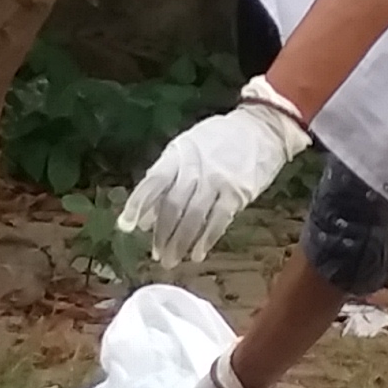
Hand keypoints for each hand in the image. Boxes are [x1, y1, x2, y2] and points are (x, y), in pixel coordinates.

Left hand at [115, 88, 308, 266]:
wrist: (261, 128)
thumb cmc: (219, 140)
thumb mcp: (187, 148)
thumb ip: (167, 178)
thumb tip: (147, 215)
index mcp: (178, 154)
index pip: (153, 182)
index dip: (138, 205)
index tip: (126, 227)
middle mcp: (195, 168)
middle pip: (172, 206)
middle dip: (162, 234)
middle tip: (156, 255)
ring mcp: (217, 181)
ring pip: (192, 218)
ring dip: (180, 242)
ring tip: (171, 260)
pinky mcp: (237, 193)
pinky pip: (217, 222)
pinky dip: (206, 240)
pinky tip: (197, 254)